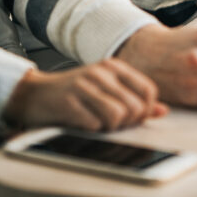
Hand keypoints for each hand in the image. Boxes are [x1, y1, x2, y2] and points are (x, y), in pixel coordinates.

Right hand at [3, 59, 165, 131]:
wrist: (34, 93)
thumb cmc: (73, 93)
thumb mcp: (106, 89)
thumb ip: (134, 98)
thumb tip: (162, 111)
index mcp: (114, 66)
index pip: (148, 90)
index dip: (145, 110)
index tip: (132, 117)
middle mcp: (101, 72)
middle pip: (135, 107)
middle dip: (127, 123)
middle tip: (112, 123)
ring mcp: (84, 85)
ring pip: (117, 116)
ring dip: (110, 127)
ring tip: (98, 122)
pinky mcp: (69, 101)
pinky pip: (94, 124)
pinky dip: (92, 129)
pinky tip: (83, 123)